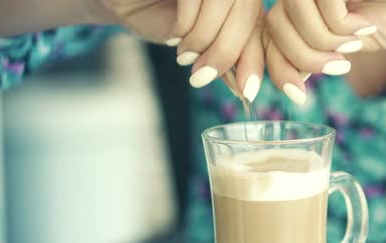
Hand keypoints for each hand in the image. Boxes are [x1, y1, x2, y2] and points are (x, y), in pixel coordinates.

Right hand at [95, 0, 263, 97]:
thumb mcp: (204, 43)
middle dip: (225, 52)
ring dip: (202, 38)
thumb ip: (230, 58)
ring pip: (222, 2)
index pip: (260, 25)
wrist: (125, 2)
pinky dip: (186, 23)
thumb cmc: (167, 19)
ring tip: (184, 55)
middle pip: (245, 12)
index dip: (256, 58)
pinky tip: (175, 37)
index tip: (248, 91)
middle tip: (201, 77)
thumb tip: (248, 89)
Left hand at [265, 0, 376, 104]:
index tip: (298, 97)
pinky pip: (320, 2)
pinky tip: (366, 24)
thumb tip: (290, 80)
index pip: (269, 35)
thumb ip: (317, 54)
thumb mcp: (351, 44)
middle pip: (275, 26)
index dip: (276, 68)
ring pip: (290, 15)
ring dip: (324, 43)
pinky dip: (343, 25)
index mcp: (307, 3)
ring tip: (355, 44)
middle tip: (341, 68)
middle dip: (304, 58)